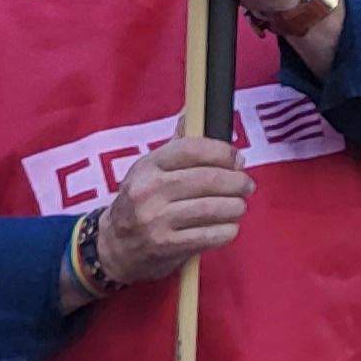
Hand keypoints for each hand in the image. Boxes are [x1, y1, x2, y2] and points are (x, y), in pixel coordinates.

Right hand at [95, 135, 253, 286]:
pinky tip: (228, 226)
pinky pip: (211, 235)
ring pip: (213, 208)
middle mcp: (148, 191)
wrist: (114, 247)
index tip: (237, 159)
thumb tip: (193, 112)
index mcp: (147, 166)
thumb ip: (176, 145)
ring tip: (238, 206)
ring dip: (236, 206)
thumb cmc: (142, 202)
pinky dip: (228, 230)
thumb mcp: (150, 170)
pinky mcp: (165, 246)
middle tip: (246, 185)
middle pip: (208, 179)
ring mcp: (155, 221)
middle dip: (237, 182)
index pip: (192, 149)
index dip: (222, 152)